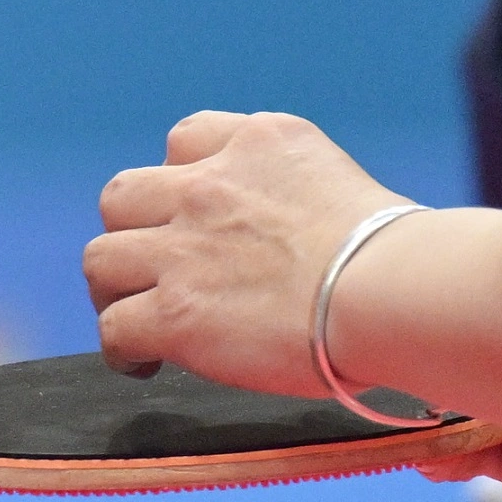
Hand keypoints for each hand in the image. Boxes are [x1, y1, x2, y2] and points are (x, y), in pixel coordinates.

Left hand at [82, 108, 394, 392]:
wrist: (389, 291)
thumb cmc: (399, 258)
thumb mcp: (345, 186)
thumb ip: (301, 198)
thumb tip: (308, 245)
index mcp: (260, 143)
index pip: (187, 139)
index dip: (181, 180)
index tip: (192, 215)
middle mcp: (209, 184)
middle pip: (124, 195)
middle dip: (133, 231)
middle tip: (156, 269)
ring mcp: (184, 247)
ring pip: (102, 257)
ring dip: (115, 288)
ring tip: (138, 315)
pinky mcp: (175, 311)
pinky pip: (116, 326)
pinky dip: (122, 348)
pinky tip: (144, 362)